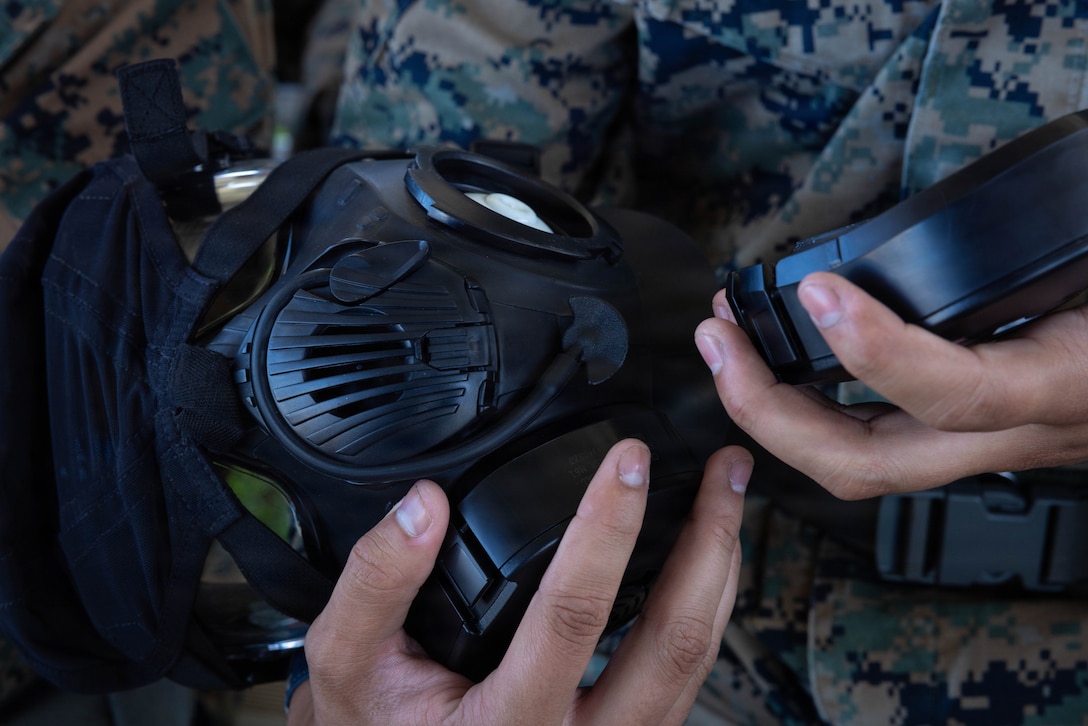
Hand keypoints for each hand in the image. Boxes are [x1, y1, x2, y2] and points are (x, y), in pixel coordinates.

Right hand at [287, 439, 749, 725]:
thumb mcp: (346, 662)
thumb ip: (375, 582)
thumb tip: (422, 506)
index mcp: (508, 725)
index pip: (572, 615)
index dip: (606, 529)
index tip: (628, 460)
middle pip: (672, 641)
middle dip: (708, 543)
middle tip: (722, 469)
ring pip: (695, 659)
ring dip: (718, 570)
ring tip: (727, 498)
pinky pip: (686, 674)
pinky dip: (705, 606)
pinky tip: (703, 560)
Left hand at [695, 272, 1087, 498]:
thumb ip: (1063, 250)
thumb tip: (1043, 207)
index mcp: (1059, 388)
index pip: (957, 394)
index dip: (881, 353)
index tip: (822, 292)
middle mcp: (1008, 434)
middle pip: (868, 464)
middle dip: (772, 412)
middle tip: (720, 336)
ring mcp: (976, 446)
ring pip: (854, 465)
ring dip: (771, 411)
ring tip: (727, 339)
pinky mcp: (957, 437)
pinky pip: (866, 440)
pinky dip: (802, 407)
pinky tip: (773, 358)